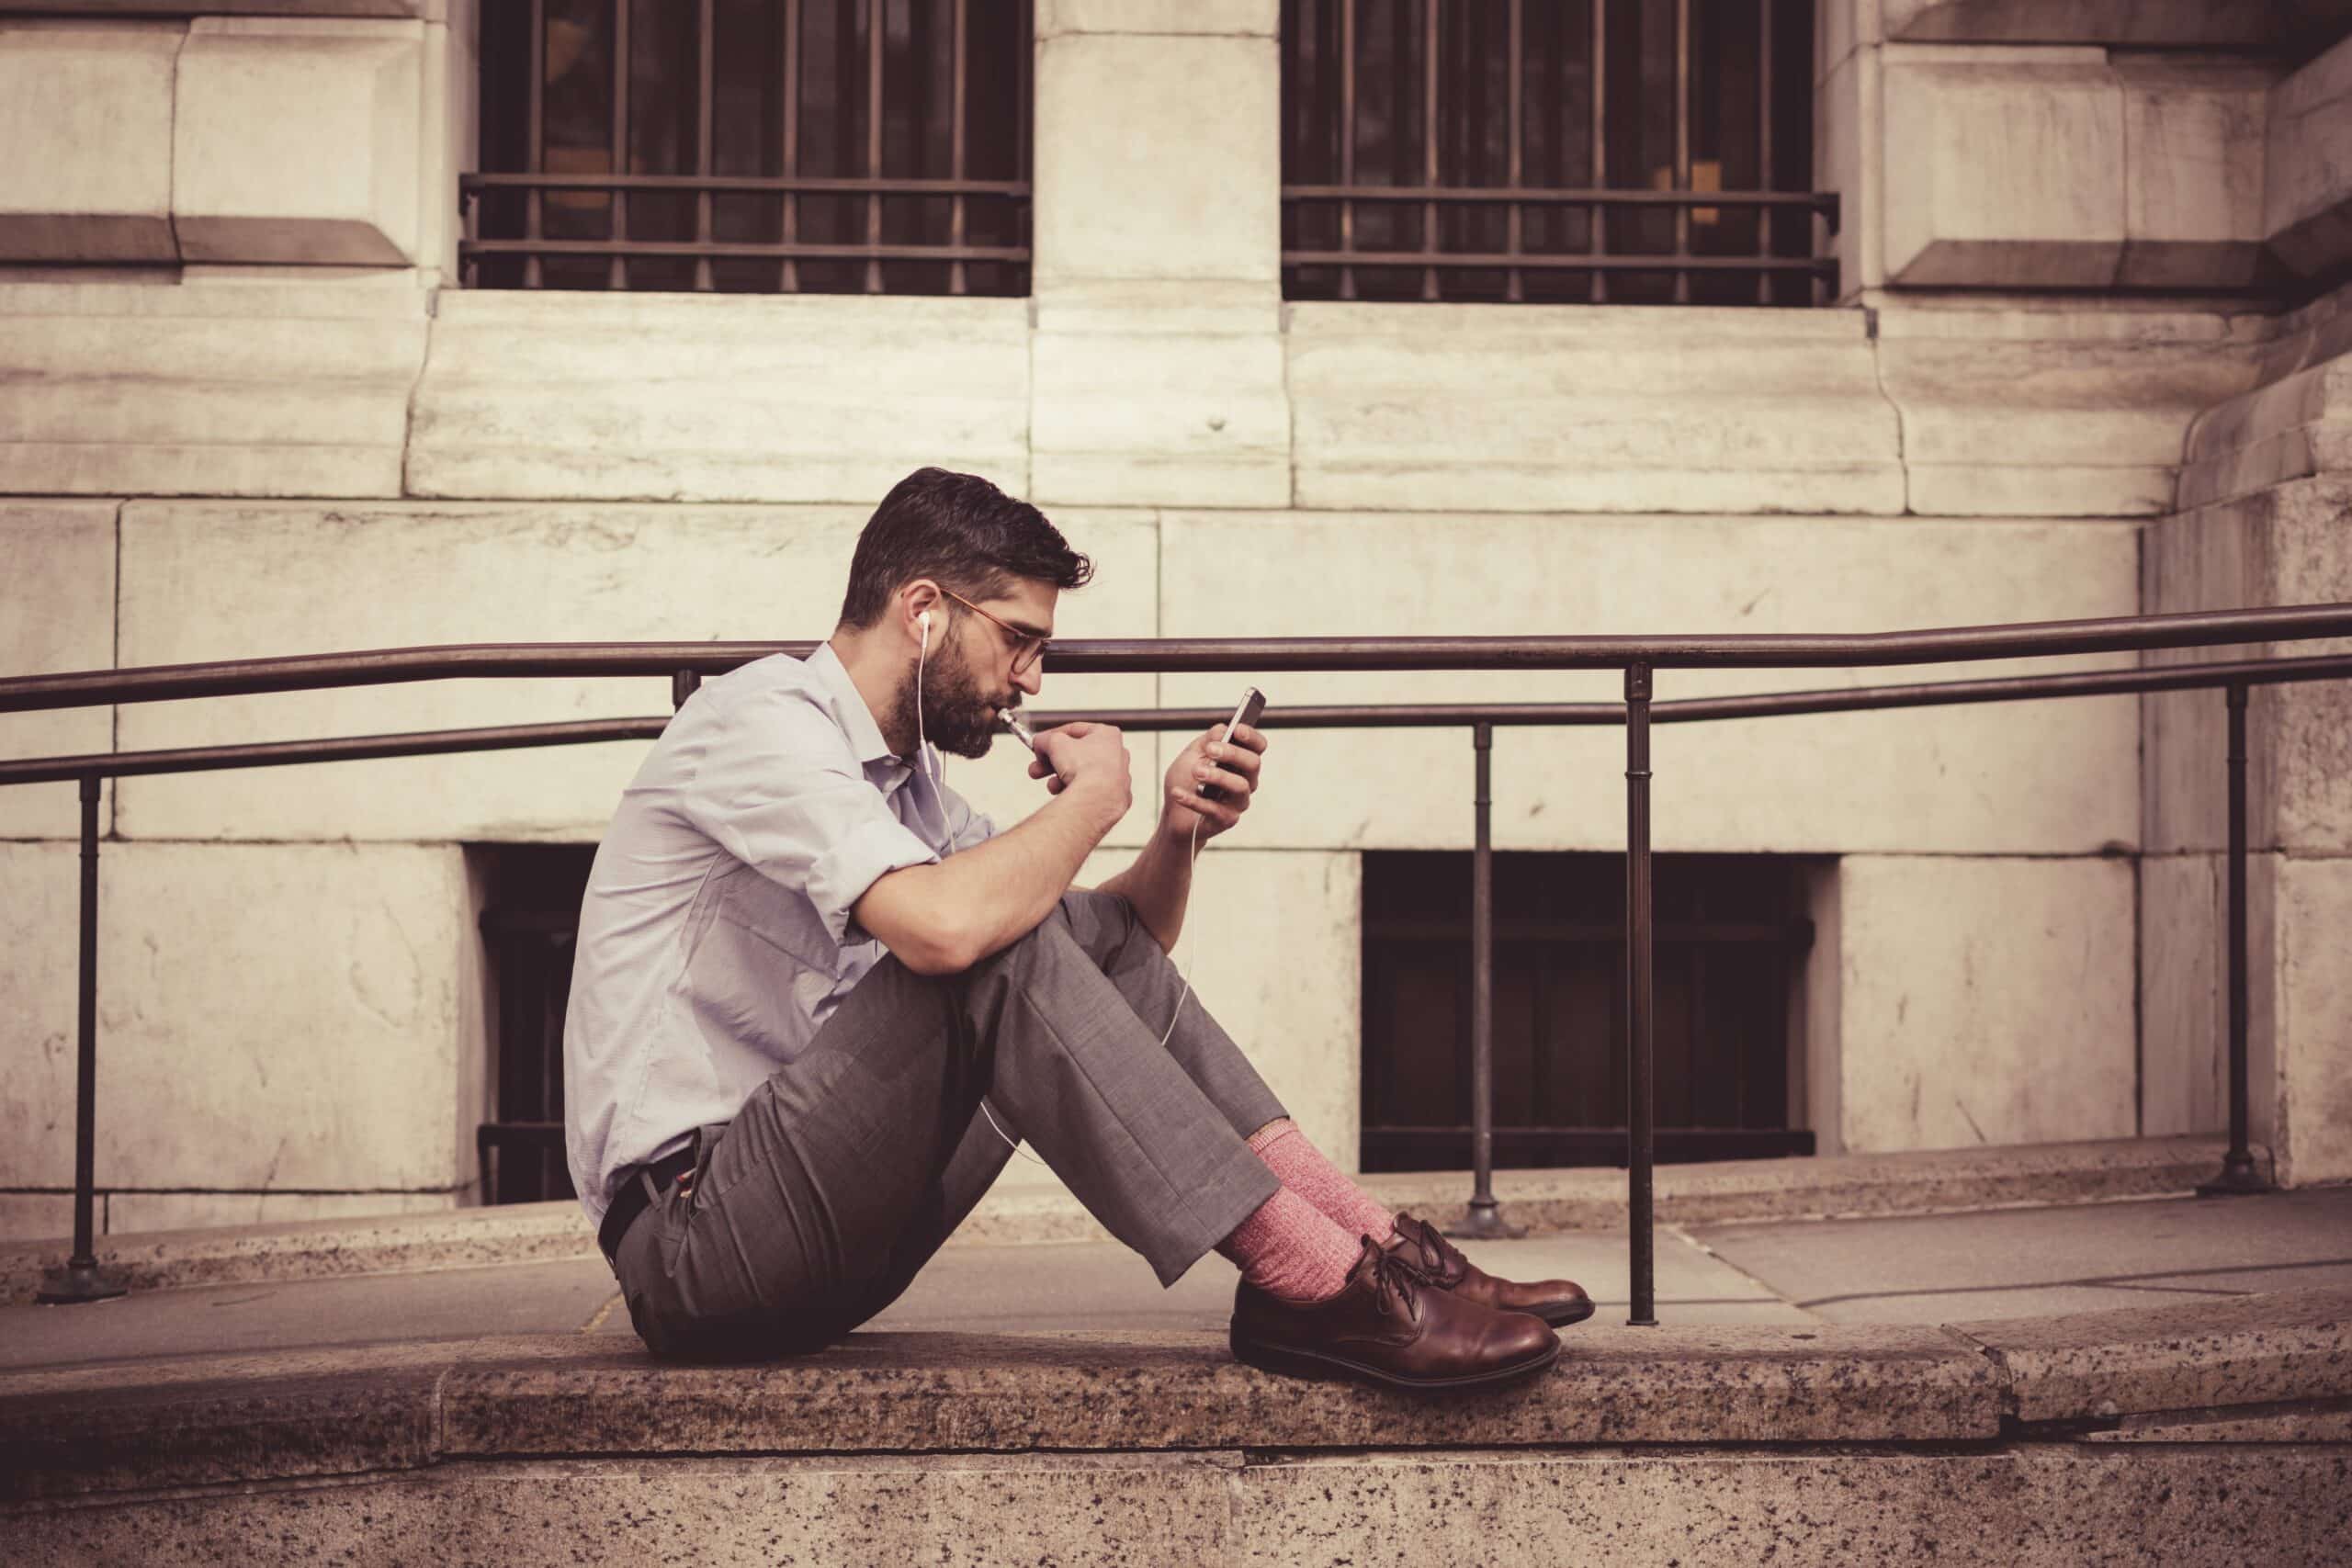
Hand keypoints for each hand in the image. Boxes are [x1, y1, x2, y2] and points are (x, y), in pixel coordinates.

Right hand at [1029, 721, 1131, 824]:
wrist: (1097, 798)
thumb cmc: (1086, 768)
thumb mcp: (1055, 743)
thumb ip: (1045, 739)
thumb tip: (1040, 742)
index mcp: (1108, 735)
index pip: (1076, 730)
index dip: (1053, 736)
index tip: (1041, 743)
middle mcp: (1117, 755)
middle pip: (1077, 755)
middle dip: (1052, 761)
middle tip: (1037, 767)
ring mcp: (1118, 778)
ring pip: (1082, 774)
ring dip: (1060, 777)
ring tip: (1050, 785)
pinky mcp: (1114, 798)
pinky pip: (1089, 791)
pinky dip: (1075, 791)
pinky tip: (1064, 794)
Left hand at [1160, 720, 1265, 843]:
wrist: (1174, 814)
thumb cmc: (1186, 781)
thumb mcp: (1192, 754)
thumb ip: (1207, 741)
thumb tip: (1223, 729)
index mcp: (1240, 762)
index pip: (1258, 747)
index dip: (1252, 737)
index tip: (1236, 730)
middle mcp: (1246, 781)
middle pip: (1253, 764)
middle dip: (1233, 753)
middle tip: (1211, 750)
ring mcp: (1238, 802)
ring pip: (1240, 786)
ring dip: (1218, 776)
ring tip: (1196, 771)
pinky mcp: (1226, 819)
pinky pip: (1214, 809)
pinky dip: (1193, 800)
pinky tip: (1177, 793)